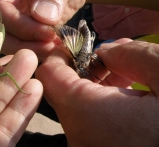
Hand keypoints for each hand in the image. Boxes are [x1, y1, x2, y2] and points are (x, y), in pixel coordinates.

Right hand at [0, 0, 88, 59]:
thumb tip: (42, 17)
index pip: (2, 8)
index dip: (21, 24)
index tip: (47, 32)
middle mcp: (7, 1)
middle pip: (1, 30)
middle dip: (24, 42)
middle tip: (50, 46)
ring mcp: (15, 18)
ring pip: (10, 43)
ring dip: (30, 50)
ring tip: (55, 48)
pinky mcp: (26, 31)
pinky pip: (24, 46)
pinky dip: (39, 51)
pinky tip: (56, 49)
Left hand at [36, 39, 158, 146]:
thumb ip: (131, 54)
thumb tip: (107, 50)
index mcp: (88, 114)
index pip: (49, 74)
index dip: (62, 54)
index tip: (82, 44)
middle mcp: (79, 137)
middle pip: (63, 89)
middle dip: (87, 67)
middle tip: (116, 55)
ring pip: (78, 106)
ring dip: (98, 84)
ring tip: (129, 72)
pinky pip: (90, 122)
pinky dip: (105, 104)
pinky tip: (130, 95)